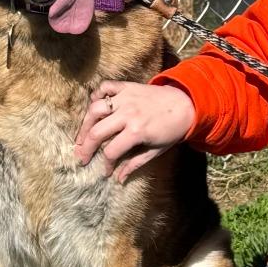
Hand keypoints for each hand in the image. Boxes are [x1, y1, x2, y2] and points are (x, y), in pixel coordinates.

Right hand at [73, 81, 195, 181]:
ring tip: (81, 136)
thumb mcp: (156, 150)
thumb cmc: (172, 130)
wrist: (186, 104)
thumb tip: (119, 179)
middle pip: (96, 132)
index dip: (106, 164)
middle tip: (80, 157)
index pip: (111, 152)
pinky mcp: (127, 87)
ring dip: (85, 124)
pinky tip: (94, 106)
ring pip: (94, 109)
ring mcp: (126, 98)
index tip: (106, 171)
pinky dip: (97, 94)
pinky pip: (105, 87)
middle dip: (85, 148)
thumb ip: (135, 164)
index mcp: (136, 132)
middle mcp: (127, 114)